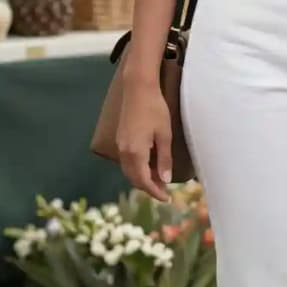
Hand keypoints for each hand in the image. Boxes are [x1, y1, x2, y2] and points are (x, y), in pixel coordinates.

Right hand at [116, 76, 171, 202]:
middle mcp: (124, 152)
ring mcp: (120, 145)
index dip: (155, 192)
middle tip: (164, 191)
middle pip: (134, 178)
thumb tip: (165, 180)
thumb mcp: (165, 135)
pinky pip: (127, 161)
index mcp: (135, 153)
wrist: (138, 88)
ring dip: (142, 178)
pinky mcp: (120, 139)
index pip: (143, 181)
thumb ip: (164, 159)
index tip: (166, 198)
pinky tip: (150, 165)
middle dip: (148, 187)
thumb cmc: (155, 109)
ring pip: (129, 170)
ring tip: (159, 179)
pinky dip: (137, 168)